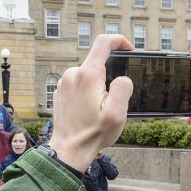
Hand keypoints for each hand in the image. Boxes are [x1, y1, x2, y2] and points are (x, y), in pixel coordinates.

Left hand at [49, 34, 133, 171]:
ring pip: (88, 74)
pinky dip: (88, 92)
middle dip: (110, 75)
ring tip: (99, 109)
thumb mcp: (117, 113)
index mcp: (87, 75)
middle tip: (113, 99)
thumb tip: (122, 78)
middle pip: (97, 62)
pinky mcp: (61, 92)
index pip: (103, 43)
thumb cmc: (93, 134)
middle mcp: (72, 74)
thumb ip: (124, 88)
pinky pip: (79, 83)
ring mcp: (64, 83)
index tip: (129, 49)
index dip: (119, 41)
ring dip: (99, 86)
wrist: (69, 150)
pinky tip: (89, 111)